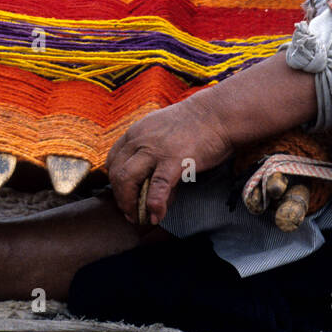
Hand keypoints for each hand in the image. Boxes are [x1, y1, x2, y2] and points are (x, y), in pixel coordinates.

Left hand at [106, 95, 232, 226]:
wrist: (218, 113)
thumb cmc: (195, 124)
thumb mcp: (162, 132)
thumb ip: (152, 154)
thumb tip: (152, 185)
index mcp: (136, 132)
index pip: (113, 161)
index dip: (115, 182)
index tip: (124, 195)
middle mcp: (140, 140)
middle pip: (116, 174)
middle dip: (120, 198)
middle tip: (130, 213)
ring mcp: (155, 150)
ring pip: (127, 181)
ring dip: (129, 204)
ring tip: (139, 218)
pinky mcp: (174, 161)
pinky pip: (157, 189)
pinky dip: (154, 206)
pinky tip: (157, 216)